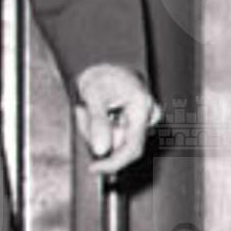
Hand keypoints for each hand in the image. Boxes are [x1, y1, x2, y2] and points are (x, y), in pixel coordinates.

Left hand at [72, 63, 159, 177]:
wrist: (102, 62)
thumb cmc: (101, 73)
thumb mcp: (94, 93)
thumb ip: (98, 122)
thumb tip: (101, 150)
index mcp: (143, 108)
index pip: (133, 148)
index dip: (113, 162)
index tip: (95, 168)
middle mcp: (147, 117)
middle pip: (120, 147)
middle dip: (97, 137)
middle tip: (83, 113)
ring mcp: (140, 122)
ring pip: (114, 143)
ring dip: (94, 132)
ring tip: (87, 109)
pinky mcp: (131, 125)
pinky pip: (113, 137)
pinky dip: (99, 130)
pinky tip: (93, 114)